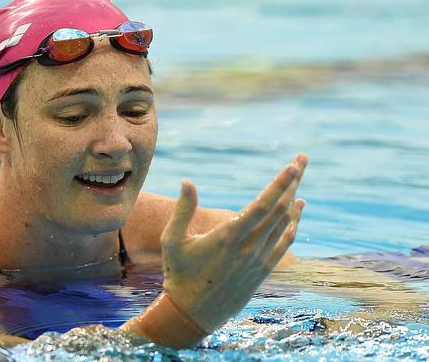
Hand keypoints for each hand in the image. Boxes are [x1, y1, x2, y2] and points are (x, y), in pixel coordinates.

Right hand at [161, 154, 306, 331]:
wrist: (191, 314)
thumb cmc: (178, 274)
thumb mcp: (172, 241)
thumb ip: (183, 210)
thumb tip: (188, 181)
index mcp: (227, 236)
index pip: (261, 205)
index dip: (279, 185)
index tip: (292, 166)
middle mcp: (248, 247)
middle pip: (278, 209)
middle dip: (292, 182)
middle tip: (301, 159)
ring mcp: (258, 260)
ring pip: (283, 225)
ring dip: (293, 201)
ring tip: (299, 181)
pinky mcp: (261, 272)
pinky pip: (282, 245)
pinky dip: (292, 226)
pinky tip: (296, 214)